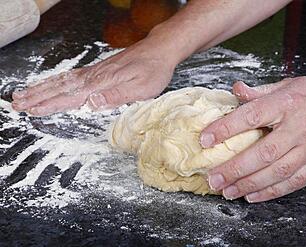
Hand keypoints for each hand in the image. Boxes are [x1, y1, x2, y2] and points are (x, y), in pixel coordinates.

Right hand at [12, 40, 176, 115]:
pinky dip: (57, 80)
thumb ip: (116, 96)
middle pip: (61, 87)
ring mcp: (96, 71)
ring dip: (43, 88)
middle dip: (38, 96)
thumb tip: (91, 102)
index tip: (33, 110)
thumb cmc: (153, 70)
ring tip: (25, 93)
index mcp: (103, 83)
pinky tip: (52, 83)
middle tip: (17, 103)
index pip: (72, 96)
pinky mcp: (99, 69)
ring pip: (63, 80)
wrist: (159, 50)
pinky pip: (72, 75)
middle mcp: (95, 76)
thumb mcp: (141, 88)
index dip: (51, 104)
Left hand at [200, 77, 305, 201]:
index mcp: (288, 103)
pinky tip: (253, 196)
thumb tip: (236, 90)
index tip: (205, 139)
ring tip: (228, 191)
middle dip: (234, 168)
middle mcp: (297, 128)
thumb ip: (262, 90)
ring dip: (248, 185)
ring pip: (275, 173)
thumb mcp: (293, 84)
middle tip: (213, 178)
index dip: (225, 128)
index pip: (250, 115)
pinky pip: (292, 183)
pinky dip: (271, 192)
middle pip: (261, 153)